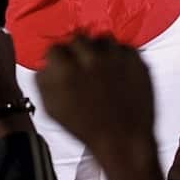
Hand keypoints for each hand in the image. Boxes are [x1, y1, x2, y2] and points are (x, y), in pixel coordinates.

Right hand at [37, 37, 155, 158]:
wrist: (124, 141)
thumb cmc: (87, 129)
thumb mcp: (53, 109)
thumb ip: (44, 81)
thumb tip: (45, 65)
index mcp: (65, 69)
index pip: (55, 48)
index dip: (58, 58)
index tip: (63, 64)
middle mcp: (88, 58)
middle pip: (78, 39)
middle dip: (78, 52)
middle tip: (83, 66)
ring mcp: (114, 57)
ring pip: (102, 39)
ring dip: (99, 51)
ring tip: (102, 70)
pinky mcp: (135, 59)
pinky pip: (123, 48)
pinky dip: (119, 58)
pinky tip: (118, 74)